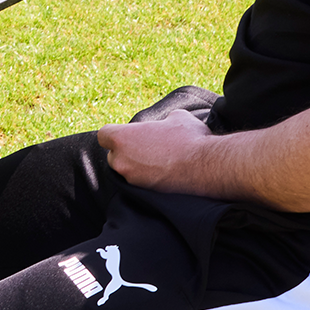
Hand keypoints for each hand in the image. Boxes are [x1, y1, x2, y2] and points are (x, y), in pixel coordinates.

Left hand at [97, 110, 215, 194]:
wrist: (205, 166)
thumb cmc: (189, 138)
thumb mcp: (177, 117)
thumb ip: (162, 120)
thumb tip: (166, 123)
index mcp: (121, 138)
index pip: (104, 135)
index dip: (114, 134)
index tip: (126, 136)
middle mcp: (120, 160)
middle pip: (114, 155)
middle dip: (126, 153)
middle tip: (146, 149)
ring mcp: (131, 178)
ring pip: (127, 171)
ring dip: (137, 167)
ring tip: (158, 162)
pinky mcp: (144, 193)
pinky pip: (139, 184)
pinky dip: (148, 180)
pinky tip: (164, 174)